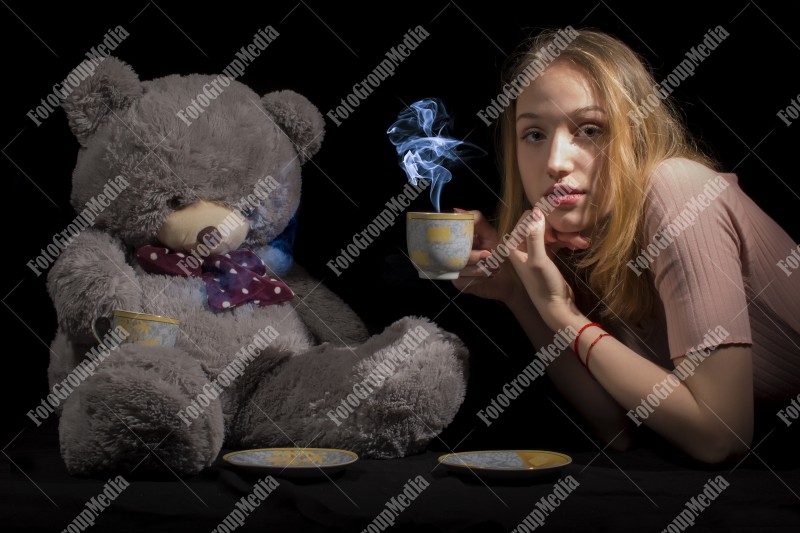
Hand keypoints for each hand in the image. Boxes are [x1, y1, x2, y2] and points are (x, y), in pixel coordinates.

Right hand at [451, 209, 520, 303]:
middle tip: (488, 256)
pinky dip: (477, 277)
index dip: (454, 236)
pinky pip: (462, 279)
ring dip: (478, 268)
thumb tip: (456, 209)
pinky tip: (486, 276)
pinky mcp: (458, 284)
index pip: (446, 235)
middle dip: (473, 256)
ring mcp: (453, 270)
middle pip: (452, 253)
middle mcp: (452, 255)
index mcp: (458, 241)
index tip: (473, 240)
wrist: (507, 279)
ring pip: (458, 267)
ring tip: (491, 266)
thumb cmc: (499, 254)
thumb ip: (477, 221)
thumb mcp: (490, 235)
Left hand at [507, 207, 583, 328]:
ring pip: (551, 232)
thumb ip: (535, 236)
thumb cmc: (544, 285)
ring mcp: (534, 250)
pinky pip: (557, 240)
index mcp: (513, 245)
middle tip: (575, 238)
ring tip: (581, 243)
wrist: (556, 307)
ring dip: (567, 235)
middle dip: (559, 229)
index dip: (545, 221)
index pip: (528, 218)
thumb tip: (536, 211)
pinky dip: (568, 241)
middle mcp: (521, 245)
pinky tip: (580, 245)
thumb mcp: (539, 260)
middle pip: (541, 224)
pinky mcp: (546, 254)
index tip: (560, 231)